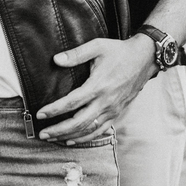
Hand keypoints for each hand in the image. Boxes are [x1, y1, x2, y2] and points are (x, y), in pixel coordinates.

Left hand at [36, 34, 155, 144]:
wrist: (144, 58)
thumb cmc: (119, 51)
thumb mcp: (97, 47)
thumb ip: (76, 54)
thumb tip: (56, 60)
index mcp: (98, 85)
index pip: (72, 102)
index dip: (54, 110)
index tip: (40, 114)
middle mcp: (105, 101)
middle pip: (78, 122)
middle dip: (58, 130)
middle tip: (43, 133)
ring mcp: (112, 109)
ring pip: (88, 129)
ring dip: (69, 136)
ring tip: (53, 139)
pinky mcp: (117, 112)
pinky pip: (100, 130)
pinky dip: (85, 137)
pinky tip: (73, 139)